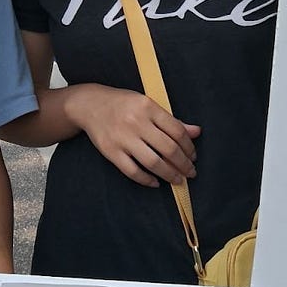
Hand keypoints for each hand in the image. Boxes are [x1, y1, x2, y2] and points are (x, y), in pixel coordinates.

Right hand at [70, 85, 199, 186]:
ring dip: (170, 174)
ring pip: (153, 162)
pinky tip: (155, 182)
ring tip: (178, 179)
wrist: (89, 105)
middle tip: (191, 172)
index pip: (176, 131)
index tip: (193, 156)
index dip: (189, 146)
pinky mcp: (111, 151)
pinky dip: (146, 180)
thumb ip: (171, 120)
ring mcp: (122, 138)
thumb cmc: (122, 104)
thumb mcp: (147, 104)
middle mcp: (136, 122)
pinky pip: (132, 171)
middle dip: (184, 164)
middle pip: (168, 148)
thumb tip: (196, 132)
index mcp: (147, 107)